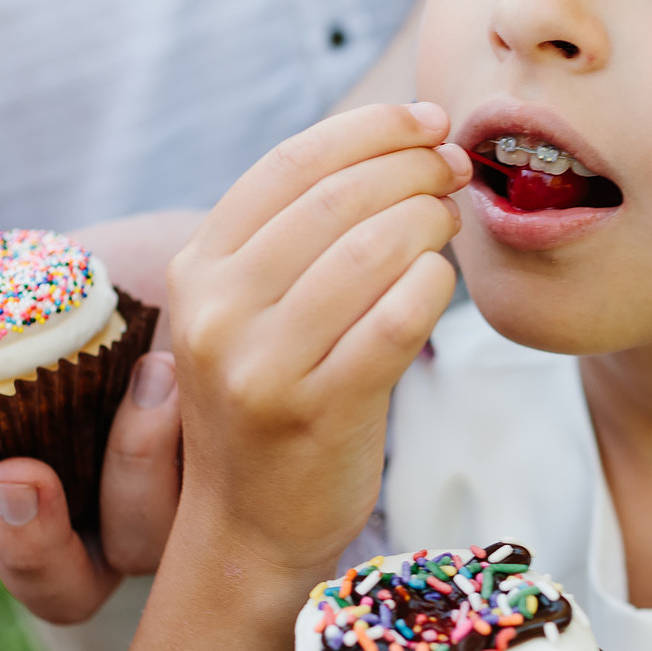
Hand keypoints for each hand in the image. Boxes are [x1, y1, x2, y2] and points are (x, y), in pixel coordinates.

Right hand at [0, 211, 201, 618]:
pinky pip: (206, 506)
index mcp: (18, 492)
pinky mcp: (231, 491)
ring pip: (137, 548)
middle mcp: (94, 524)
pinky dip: (186, 443)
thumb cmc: (99, 279)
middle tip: (17, 476)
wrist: (209, 254)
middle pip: (54, 591)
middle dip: (28, 547)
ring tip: (149, 378)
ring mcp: (167, 515)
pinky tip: (178, 376)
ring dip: (131, 473)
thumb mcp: (28, 286)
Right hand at [162, 102, 465, 574]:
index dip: (369, 128)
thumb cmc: (271, 403)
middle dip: (413, 166)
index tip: (425, 120)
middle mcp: (217, 312)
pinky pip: (396, 320)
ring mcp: (261, 365)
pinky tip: (441, 281)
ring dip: (429, 219)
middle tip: (453, 168)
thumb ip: (292, 236)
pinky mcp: (316, 411)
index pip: (289, 164)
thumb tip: (395, 143)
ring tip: (449, 221)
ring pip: (370, 250)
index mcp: (198, 271)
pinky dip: (432, 285)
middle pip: (336, 198)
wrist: (249, 529)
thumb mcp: (247, 312)